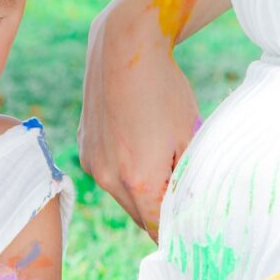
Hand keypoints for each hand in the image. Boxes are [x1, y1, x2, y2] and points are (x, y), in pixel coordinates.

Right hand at [80, 8, 201, 238]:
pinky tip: (141, 144)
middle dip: (161, 213)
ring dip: (143, 191)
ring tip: (163, 162)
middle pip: (139, 216)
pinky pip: (109, 174)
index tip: (194, 230)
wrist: (125, 47)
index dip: (178, 232)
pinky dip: (125, 171)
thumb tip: (191, 210)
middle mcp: (108, 178)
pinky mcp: (85, 147)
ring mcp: (92, 163)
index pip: (159, 229)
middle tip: (185, 197)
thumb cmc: (164, 90)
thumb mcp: (188, 137)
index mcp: (138, 181)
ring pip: (123, 195)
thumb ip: (189, 180)